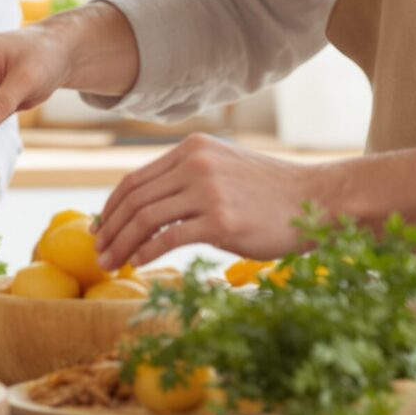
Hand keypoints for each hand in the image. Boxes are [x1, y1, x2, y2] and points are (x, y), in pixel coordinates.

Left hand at [93, 134, 320, 268]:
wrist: (317, 200)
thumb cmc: (268, 193)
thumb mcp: (222, 170)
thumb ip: (185, 180)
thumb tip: (143, 208)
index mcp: (191, 149)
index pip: (134, 180)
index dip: (110, 207)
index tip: (99, 228)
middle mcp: (195, 164)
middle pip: (133, 200)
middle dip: (109, 229)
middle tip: (98, 252)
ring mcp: (208, 191)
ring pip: (145, 219)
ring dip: (121, 245)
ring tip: (110, 264)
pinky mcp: (220, 220)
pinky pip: (168, 237)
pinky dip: (146, 252)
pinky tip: (139, 264)